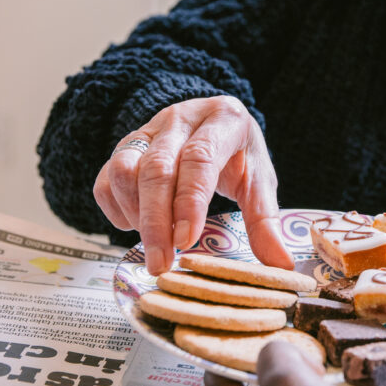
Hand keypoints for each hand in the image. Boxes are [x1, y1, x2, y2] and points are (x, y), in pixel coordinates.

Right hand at [94, 95, 291, 274]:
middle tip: (161, 263)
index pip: (199, 158)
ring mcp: (147, 130)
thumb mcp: (258, 180)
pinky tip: (135, 227)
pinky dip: (115, 209)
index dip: (189, 201)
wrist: (213, 124)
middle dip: (156, 221)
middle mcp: (179, 119)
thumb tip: (279, 266)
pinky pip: (106, 178)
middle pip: (157, 168)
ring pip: (124, 169)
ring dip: (135, 213)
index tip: (186, 240)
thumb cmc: (238, 155)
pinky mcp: (125, 146)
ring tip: (154, 243)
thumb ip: (265, 221)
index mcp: (221, 119)